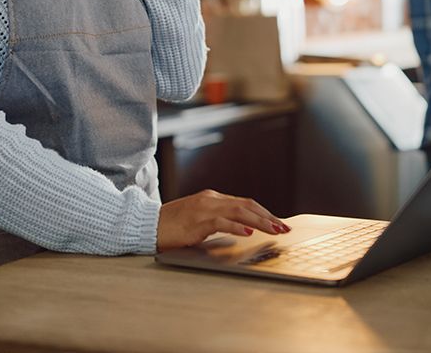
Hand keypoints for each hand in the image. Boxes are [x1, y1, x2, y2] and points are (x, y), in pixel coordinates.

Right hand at [156, 189, 288, 251]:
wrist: (147, 225)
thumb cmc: (171, 226)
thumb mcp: (198, 220)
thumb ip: (217, 221)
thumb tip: (241, 229)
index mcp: (212, 198)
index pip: (244, 203)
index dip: (264, 213)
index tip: (278, 223)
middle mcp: (210, 199)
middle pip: (246, 204)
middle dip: (268, 216)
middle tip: (284, 228)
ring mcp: (203, 208)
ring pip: (239, 210)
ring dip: (260, 221)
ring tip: (274, 230)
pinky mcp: (196, 220)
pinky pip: (221, 221)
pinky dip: (237, 226)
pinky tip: (248, 232)